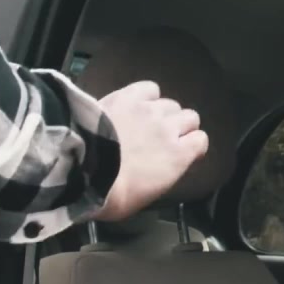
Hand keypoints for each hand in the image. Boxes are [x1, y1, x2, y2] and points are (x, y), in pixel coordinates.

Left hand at [91, 80, 208, 221]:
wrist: (82, 169)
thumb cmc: (114, 193)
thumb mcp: (147, 196)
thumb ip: (164, 175)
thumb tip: (163, 167)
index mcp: (179, 155)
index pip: (201, 140)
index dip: (192, 145)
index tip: (182, 152)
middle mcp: (170, 128)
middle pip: (190, 117)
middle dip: (181, 126)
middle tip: (164, 137)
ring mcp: (149, 110)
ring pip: (171, 103)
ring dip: (163, 112)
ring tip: (147, 120)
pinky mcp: (127, 96)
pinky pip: (149, 88)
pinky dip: (147, 95)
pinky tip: (136, 103)